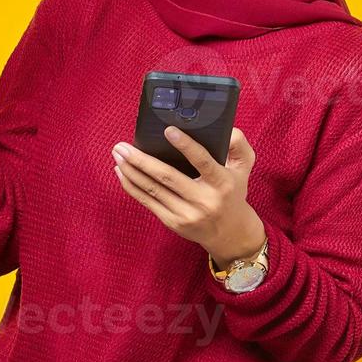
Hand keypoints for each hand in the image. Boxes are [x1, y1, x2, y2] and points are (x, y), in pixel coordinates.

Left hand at [111, 126, 264, 264]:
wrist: (229, 232)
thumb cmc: (233, 192)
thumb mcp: (244, 167)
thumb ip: (238, 144)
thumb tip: (225, 129)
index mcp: (222, 183)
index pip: (203, 162)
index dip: (185, 146)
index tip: (167, 130)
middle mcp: (204, 200)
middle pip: (167, 177)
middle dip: (141, 160)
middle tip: (122, 145)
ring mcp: (187, 214)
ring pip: (153, 189)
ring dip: (131, 171)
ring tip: (117, 154)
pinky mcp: (173, 222)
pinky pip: (148, 202)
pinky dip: (132, 186)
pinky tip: (121, 172)